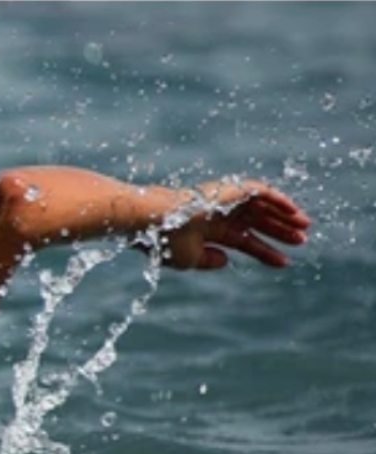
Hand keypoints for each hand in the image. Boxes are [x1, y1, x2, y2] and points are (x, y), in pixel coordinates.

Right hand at [158, 179, 311, 269]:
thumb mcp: (189, 259)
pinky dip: (278, 199)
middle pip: (257, 222)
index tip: (284, 262)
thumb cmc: (165, 241)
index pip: (244, 240)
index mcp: (210, 230)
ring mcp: (225, 201)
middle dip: (278, 231)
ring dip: (283, 215)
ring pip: (262, 206)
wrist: (151, 221)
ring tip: (305, 226)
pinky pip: (261, 192)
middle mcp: (219, 214)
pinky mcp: (230, 190)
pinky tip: (293, 210)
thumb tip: (227, 259)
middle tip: (300, 241)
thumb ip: (209, 260)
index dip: (264, 251)